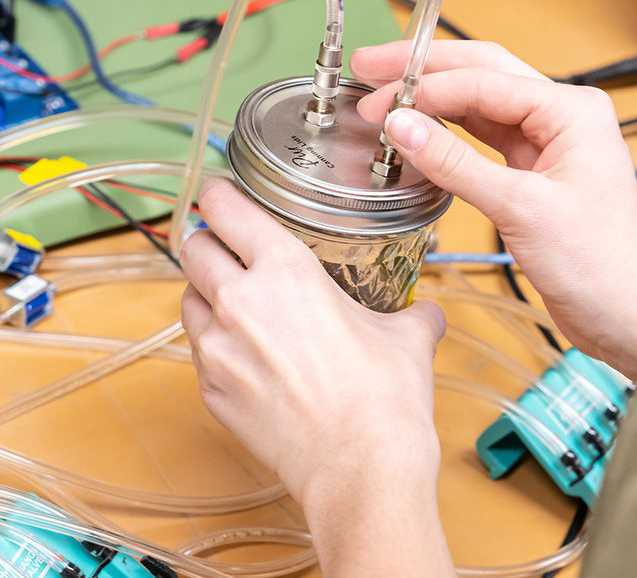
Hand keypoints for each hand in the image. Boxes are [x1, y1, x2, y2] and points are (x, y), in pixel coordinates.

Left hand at [179, 178, 454, 575]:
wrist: (361, 467)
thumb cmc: (383, 399)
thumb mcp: (408, 338)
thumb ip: (412, 314)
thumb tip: (426, 314)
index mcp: (285, 270)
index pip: (226, 209)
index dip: (218, 193)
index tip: (221, 192)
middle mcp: (240, 302)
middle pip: (191, 249)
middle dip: (206, 242)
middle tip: (227, 245)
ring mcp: (218, 350)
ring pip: (187, 301)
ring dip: (205, 295)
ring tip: (238, 304)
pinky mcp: (212, 393)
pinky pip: (199, 354)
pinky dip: (215, 346)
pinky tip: (250, 357)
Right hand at [352, 41, 636, 378]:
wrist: (630, 315)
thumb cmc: (602, 264)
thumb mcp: (522, 209)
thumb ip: (457, 164)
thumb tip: (402, 125)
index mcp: (573, 110)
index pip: (485, 80)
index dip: (426, 85)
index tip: (377, 99)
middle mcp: (563, 118)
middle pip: (482, 75)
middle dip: (424, 70)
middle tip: (369, 66)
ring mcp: (550, 146)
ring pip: (480, 107)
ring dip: (433, 101)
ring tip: (381, 95)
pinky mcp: (536, 177)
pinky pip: (484, 143)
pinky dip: (448, 138)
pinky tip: (416, 134)